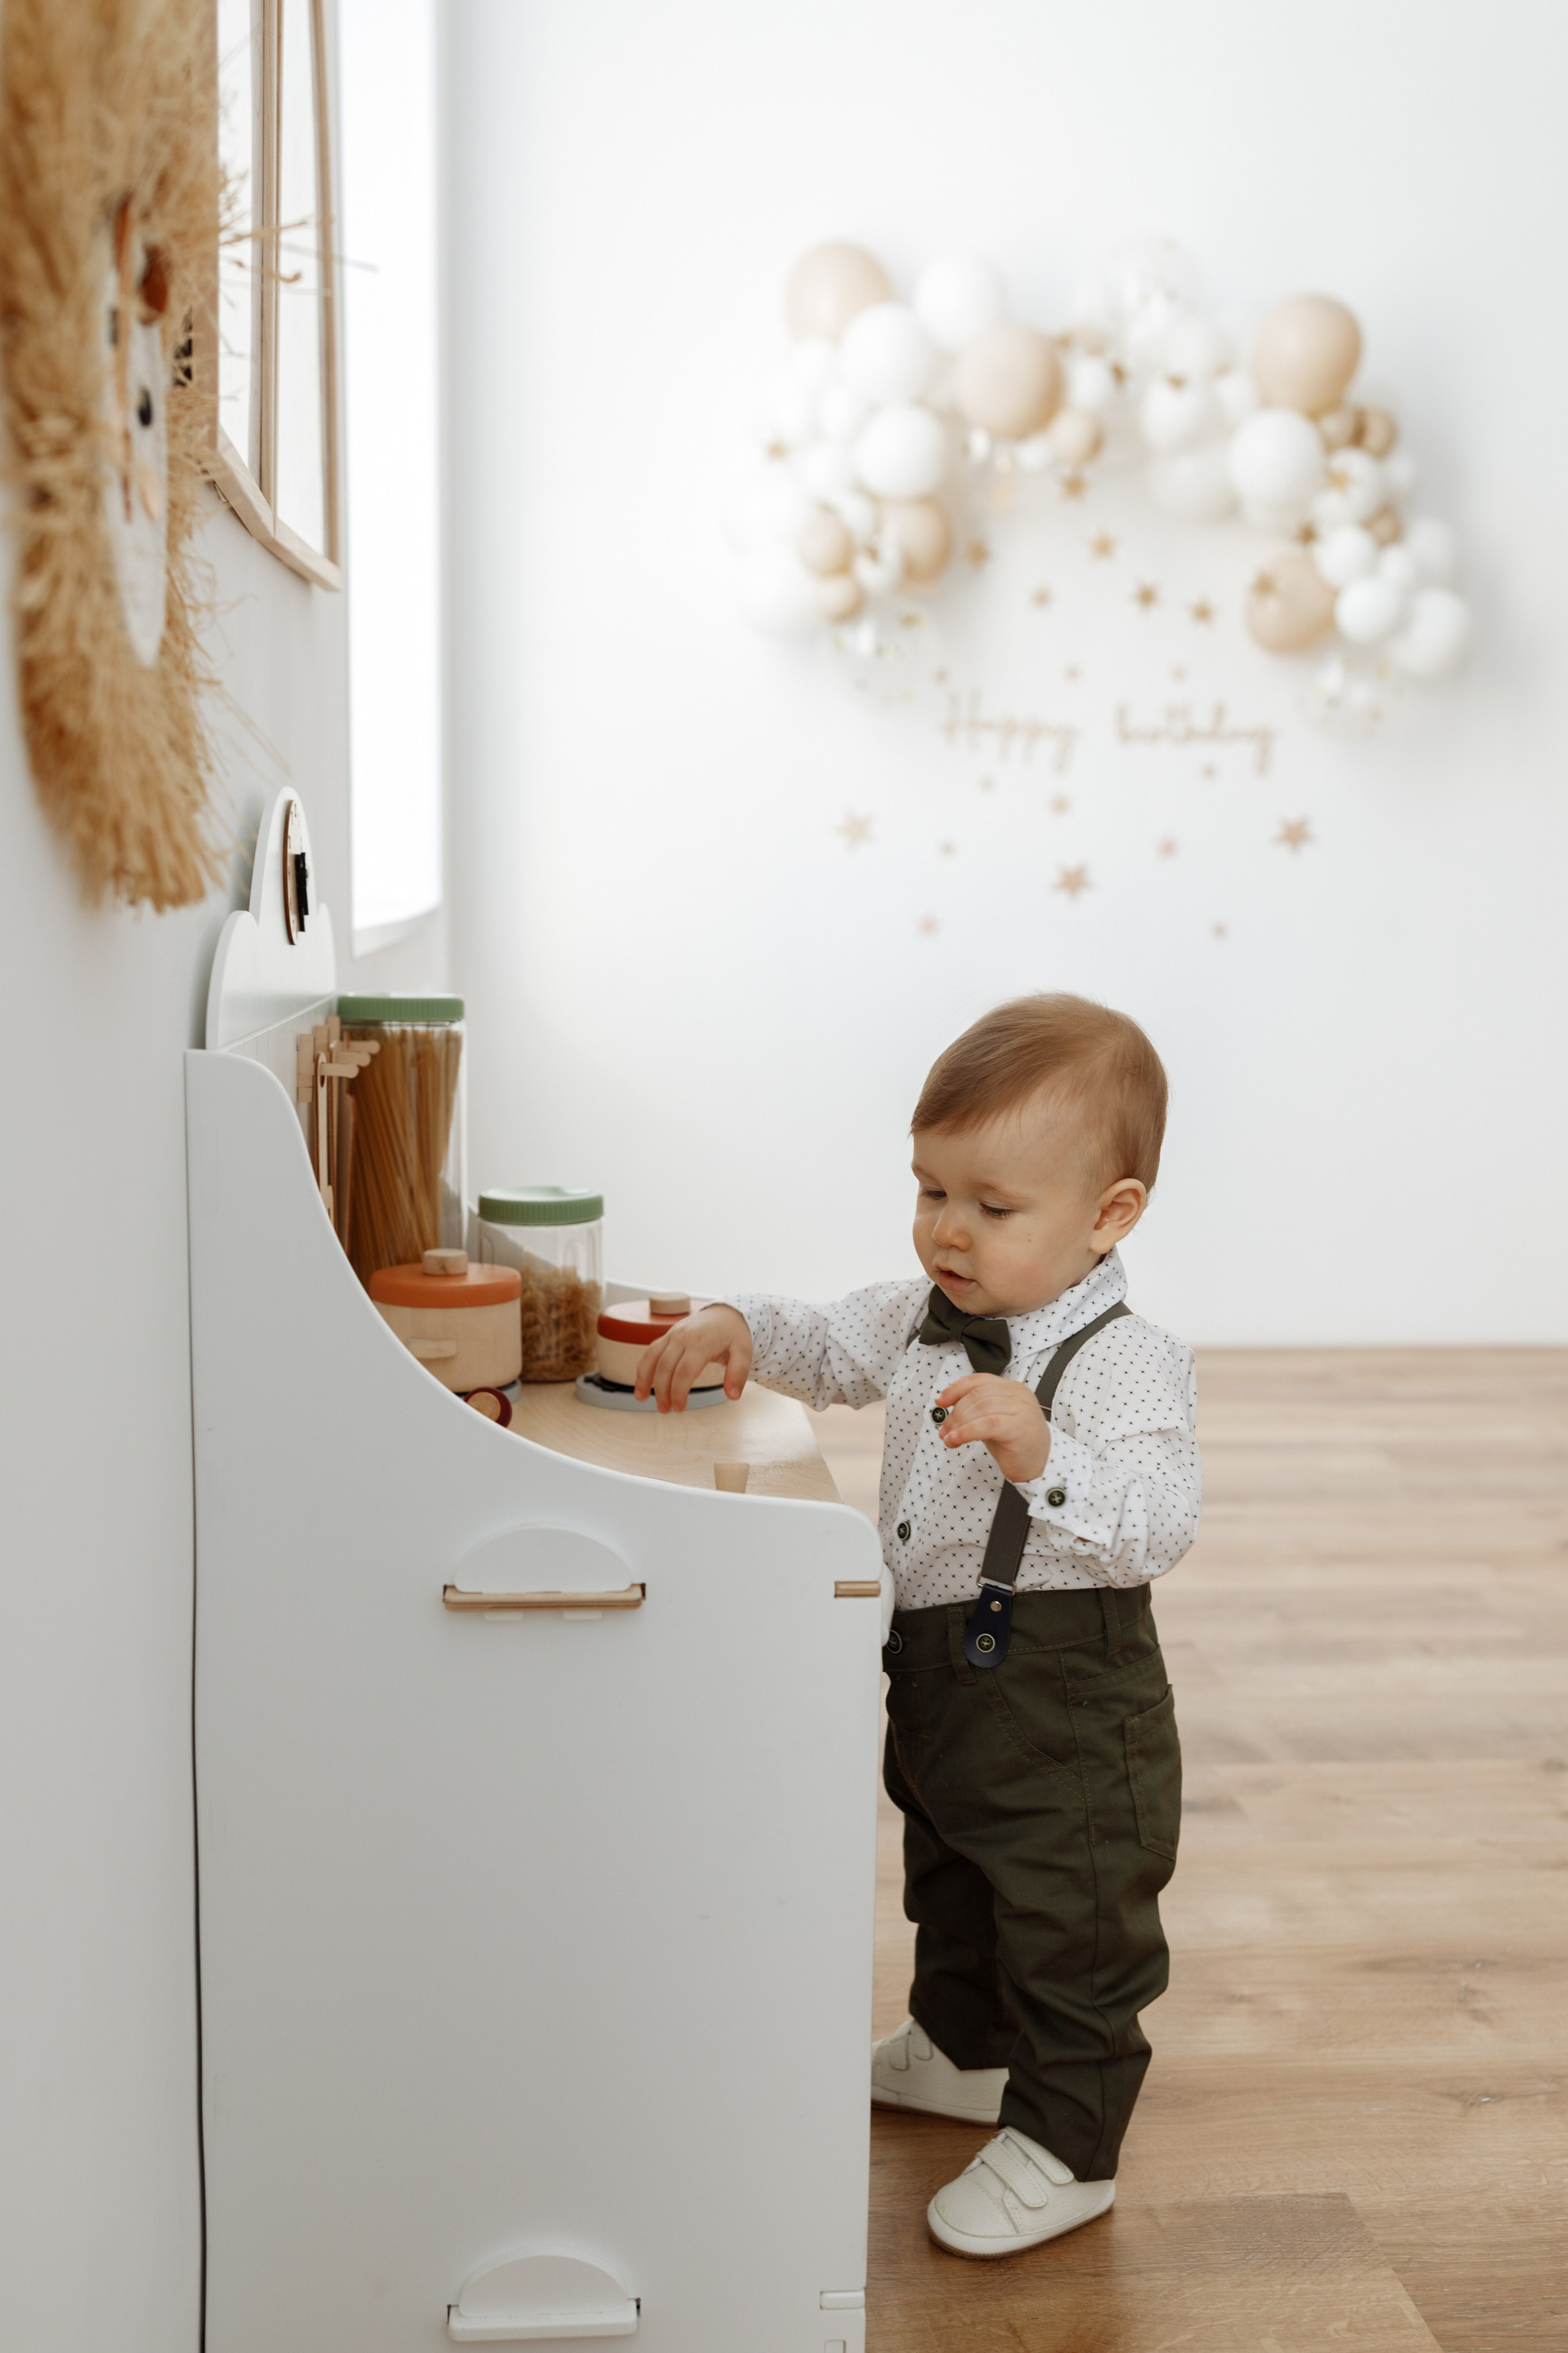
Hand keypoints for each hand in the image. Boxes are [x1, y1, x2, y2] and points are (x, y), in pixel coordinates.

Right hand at [635, 1304, 752, 1412]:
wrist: (726, 1312)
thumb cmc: (735, 1334)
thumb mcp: (744, 1352)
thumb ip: (738, 1373)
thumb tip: (733, 1396)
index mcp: (701, 1343)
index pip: (684, 1371)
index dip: (678, 1392)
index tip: (679, 1409)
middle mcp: (683, 1337)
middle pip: (665, 1367)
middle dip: (662, 1391)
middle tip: (665, 1410)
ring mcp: (673, 1334)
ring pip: (651, 1356)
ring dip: (644, 1378)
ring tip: (641, 1399)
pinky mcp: (668, 1335)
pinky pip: (651, 1351)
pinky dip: (643, 1367)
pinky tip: (642, 1384)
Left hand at [934, 1372, 1050, 1483]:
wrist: (1040, 1464)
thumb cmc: (1015, 1442)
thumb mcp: (993, 1419)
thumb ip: (976, 1409)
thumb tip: (946, 1407)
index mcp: (1012, 1388)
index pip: (978, 1380)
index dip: (955, 1389)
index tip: (940, 1401)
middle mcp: (1018, 1394)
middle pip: (977, 1395)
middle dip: (955, 1413)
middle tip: (943, 1430)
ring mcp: (1022, 1409)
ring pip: (980, 1409)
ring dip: (958, 1424)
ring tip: (949, 1438)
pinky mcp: (1020, 1427)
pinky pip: (987, 1425)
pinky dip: (967, 1432)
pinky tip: (955, 1440)